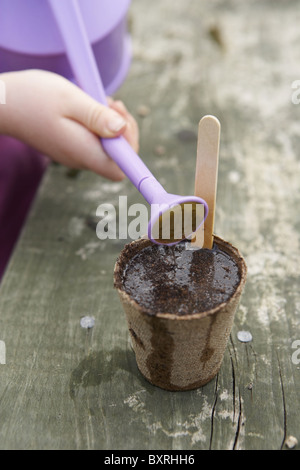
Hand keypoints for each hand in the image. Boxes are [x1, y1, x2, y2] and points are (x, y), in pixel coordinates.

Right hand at [0, 70, 138, 180]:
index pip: (121, 169)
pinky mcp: (70, 146)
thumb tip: (122, 130)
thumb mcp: (70, 99)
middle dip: (123, 129)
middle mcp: (80, 159)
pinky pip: (94, 140)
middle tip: (112, 103)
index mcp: (83, 152)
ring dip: (111, 123)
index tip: (123, 122)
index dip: (131, 149)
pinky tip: (89, 106)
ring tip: (99, 100)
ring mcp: (74, 154)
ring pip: (107, 146)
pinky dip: (98, 123)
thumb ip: (97, 116)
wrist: (1, 104)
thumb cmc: (33, 97)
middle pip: (118, 157)